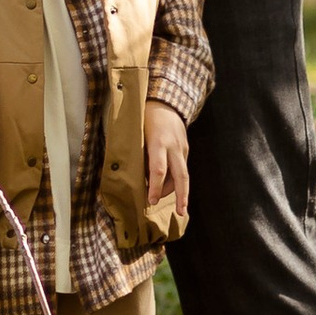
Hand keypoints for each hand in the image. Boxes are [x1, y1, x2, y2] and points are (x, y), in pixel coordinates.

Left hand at [143, 99, 190, 220]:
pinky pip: (181, 168)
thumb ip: (136, 153)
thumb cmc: (144, 117)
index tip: (150, 200)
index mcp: (159, 142)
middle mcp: (174, 147)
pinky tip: (165, 186)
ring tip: (159, 197)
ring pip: (182, 175)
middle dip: (181, 197)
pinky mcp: (185, 149)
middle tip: (181, 213)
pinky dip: (174, 179)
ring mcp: (182, 148)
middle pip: (181, 176)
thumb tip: (130, 177)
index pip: (158, 169)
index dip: (154, 187)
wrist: (164, 101)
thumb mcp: (136, 133)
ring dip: (174, 190)